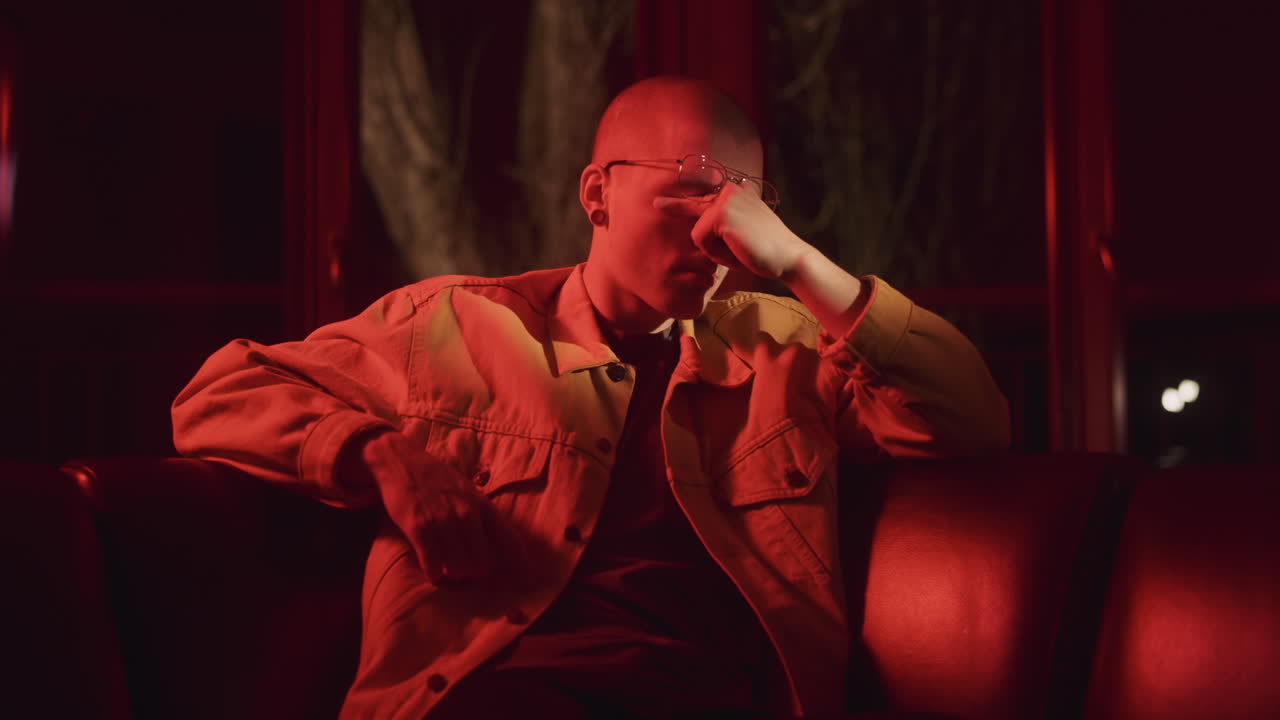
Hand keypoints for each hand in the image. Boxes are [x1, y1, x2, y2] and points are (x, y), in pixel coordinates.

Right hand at [359, 431, 526, 586]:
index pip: (509, 540)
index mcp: (482, 506)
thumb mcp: (468, 491)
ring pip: (458, 568)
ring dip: (453, 577)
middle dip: (475, 575)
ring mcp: (443, 521)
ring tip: (448, 574)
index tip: (527, 581)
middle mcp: (466, 514)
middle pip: (481, 564)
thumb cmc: (436, 478)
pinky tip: (433, 573)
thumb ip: (482, 514)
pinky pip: (432, 565)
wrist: (401, 461)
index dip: (520, 564)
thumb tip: (501, 541)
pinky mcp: (419, 528)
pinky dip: (433, 574)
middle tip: (466, 575)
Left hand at [653, 182, 808, 279]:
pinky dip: (715, 253)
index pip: (703, 197)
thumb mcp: (740, 233)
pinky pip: (700, 240)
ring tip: (739, 250)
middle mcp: (730, 191)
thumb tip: (695, 231)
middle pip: (696, 215)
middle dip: (692, 226)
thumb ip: (720, 226)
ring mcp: (725, 200)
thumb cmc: (764, 252)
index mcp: (737, 193)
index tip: (657, 203)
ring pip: (698, 232)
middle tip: (670, 212)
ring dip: (714, 250)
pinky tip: (736, 251)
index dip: (678, 204)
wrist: (788, 258)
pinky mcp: (720, 215)